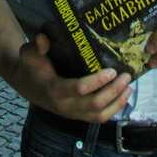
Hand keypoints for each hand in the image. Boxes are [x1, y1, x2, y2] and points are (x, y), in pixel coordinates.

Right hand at [13, 33, 132, 121]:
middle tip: (126, 76)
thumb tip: (43, 38)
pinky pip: (98, 118)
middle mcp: (65, 105)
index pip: (79, 89)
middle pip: (94, 104)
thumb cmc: (31, 66)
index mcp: (54, 89)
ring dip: (116, 102)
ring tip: (128, 86)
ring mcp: (73, 113)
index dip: (97, 81)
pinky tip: (123, 96)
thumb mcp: (29, 53)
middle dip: (113, 91)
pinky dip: (113, 109)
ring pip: (99, 115)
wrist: (28, 85)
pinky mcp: (78, 115)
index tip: (111, 70)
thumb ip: (36, 46)